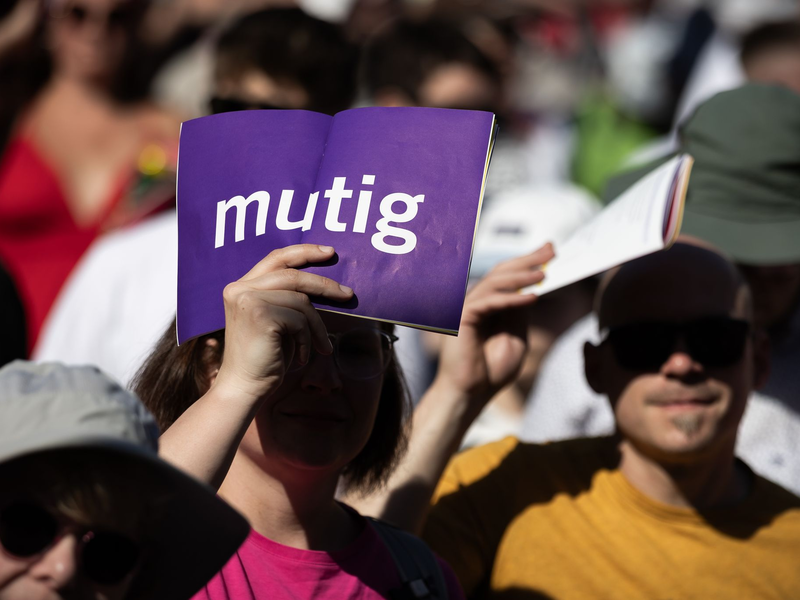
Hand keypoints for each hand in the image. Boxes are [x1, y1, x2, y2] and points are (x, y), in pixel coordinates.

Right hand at [213, 244, 353, 402]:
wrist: (246, 387)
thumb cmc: (266, 357)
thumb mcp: (279, 321)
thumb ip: (290, 299)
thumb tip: (326, 285)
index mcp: (242, 286)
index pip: (277, 259)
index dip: (304, 252)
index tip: (329, 252)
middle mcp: (240, 288)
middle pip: (293, 275)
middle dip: (324, 285)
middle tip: (348, 295)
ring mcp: (247, 299)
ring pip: (301, 301)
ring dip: (317, 327)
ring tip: (321, 347)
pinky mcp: (259, 314)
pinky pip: (299, 320)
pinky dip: (307, 339)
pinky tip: (302, 356)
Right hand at [433, 243, 553, 414]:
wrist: (472, 394)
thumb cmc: (492, 371)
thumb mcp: (517, 335)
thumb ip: (520, 311)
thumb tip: (532, 286)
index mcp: (489, 304)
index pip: (508, 276)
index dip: (528, 262)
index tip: (551, 250)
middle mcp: (476, 301)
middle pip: (502, 272)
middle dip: (528, 260)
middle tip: (551, 249)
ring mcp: (467, 307)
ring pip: (495, 282)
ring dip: (522, 276)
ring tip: (545, 273)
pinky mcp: (462, 317)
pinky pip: (490, 301)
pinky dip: (512, 298)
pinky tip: (532, 297)